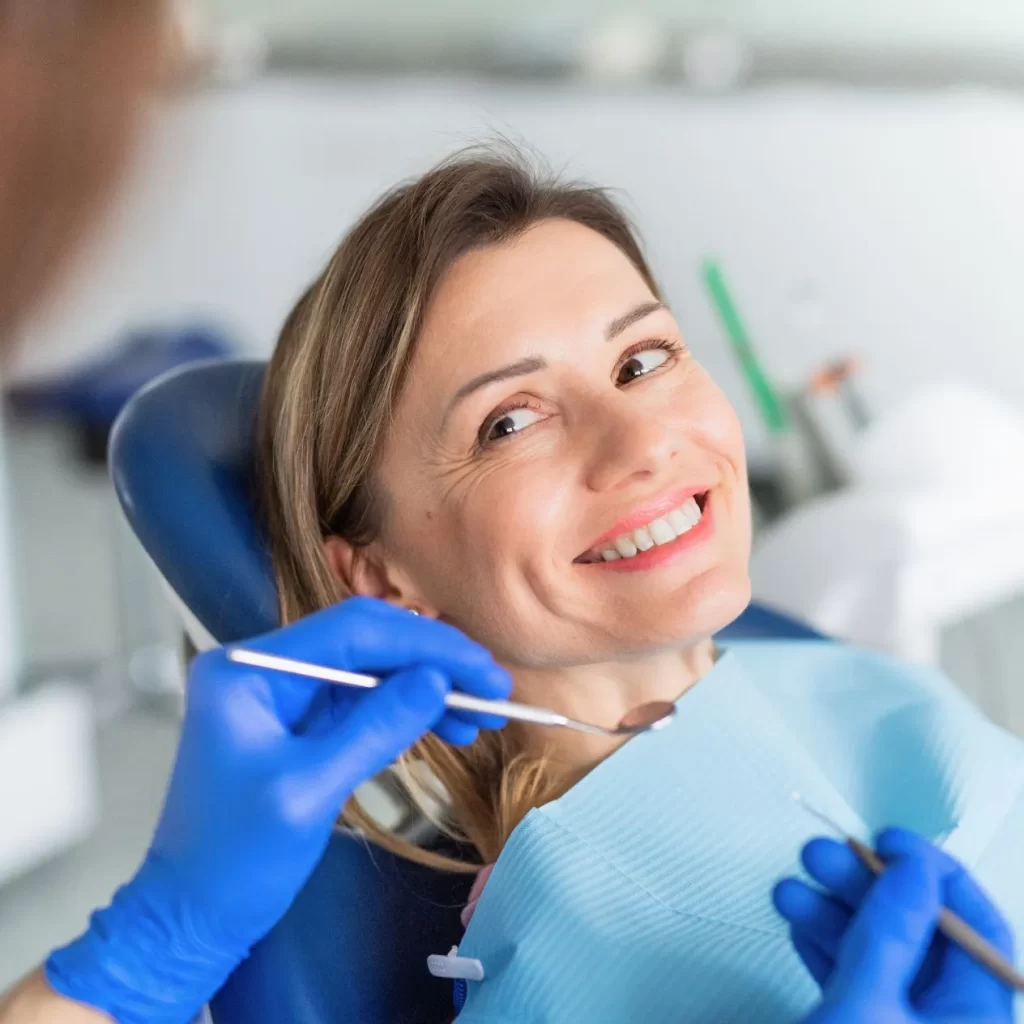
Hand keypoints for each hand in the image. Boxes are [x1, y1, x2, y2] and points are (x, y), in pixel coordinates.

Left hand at [45, 598, 510, 1023]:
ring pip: (373, 671)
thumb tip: (437, 681)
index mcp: (250, 668)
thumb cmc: (234, 859)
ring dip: (428, 688)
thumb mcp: (309, 790)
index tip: (481, 668)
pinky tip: (450, 727)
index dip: (425, 644)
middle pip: (366, 642)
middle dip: (433, 662)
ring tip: (482, 716)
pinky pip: (365, 703)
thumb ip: (375, 727)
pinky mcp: (301, 723)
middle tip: (493, 688)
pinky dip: (408, 713)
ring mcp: (284, 694)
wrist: (191, 916)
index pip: (353, 630)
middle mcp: (266, 667)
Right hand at [774, 828, 1015, 1023]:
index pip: (976, 926)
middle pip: (918, 933)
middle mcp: (948, 1022)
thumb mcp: (866, 1008)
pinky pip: (857, 980)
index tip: (888, 842)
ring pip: (880, 954)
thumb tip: (911, 871)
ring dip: (832, 915)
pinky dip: (827, 950)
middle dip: (863, 888)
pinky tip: (800, 928)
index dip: (933, 874)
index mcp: (975, 1018)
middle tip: (822, 857)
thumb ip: (888, 935)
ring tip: (792, 892)